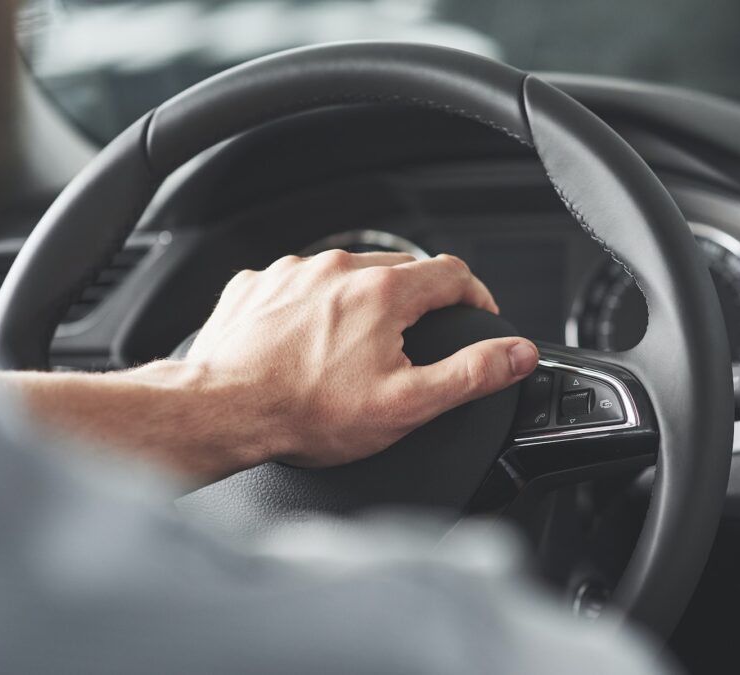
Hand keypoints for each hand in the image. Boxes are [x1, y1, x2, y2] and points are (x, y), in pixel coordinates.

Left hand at [184, 250, 538, 467]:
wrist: (221, 411)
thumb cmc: (306, 413)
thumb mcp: (407, 404)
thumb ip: (472, 374)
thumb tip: (518, 354)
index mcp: (384, 292)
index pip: (452, 273)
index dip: (475, 296)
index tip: (478, 316)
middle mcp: (339, 269)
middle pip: (401, 272)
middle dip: (417, 304)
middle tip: (412, 347)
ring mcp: (293, 272)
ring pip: (347, 276)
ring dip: (362, 305)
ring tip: (353, 354)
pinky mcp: (258, 284)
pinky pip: (301, 286)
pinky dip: (313, 309)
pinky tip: (307, 346)